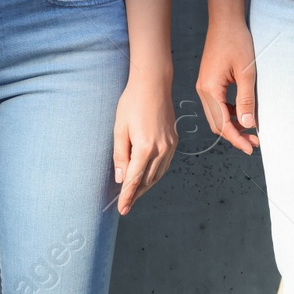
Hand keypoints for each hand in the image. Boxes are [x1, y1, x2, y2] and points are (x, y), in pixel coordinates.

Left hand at [113, 69, 177, 214]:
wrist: (153, 84)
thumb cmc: (132, 102)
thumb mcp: (119, 128)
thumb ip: (120, 154)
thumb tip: (120, 177)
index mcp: (145, 147)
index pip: (134, 179)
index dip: (127, 196)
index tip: (122, 209)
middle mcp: (160, 149)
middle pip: (148, 180)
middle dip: (136, 194)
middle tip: (126, 206)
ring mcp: (169, 146)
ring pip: (158, 174)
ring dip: (146, 186)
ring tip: (136, 195)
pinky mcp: (173, 141)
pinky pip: (165, 164)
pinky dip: (156, 174)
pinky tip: (149, 178)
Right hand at [195, 17, 259, 154]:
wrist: (225, 21)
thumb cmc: (236, 41)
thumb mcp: (247, 73)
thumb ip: (247, 100)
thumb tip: (248, 125)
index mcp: (210, 90)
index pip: (222, 124)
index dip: (236, 139)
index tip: (250, 148)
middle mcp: (203, 90)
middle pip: (217, 124)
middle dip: (234, 136)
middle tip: (253, 143)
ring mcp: (204, 86)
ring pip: (216, 116)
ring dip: (232, 126)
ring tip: (251, 131)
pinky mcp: (208, 82)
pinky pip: (217, 105)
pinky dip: (229, 114)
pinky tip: (242, 114)